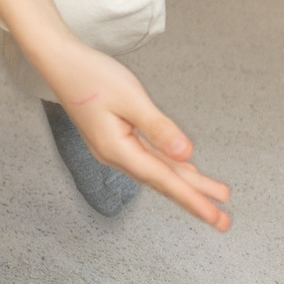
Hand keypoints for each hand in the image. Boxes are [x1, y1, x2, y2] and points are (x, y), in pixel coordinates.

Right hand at [35, 39, 231, 229]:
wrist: (60, 62)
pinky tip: (185, 172)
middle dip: (194, 200)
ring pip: (158, 172)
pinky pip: (149, 160)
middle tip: (223, 221)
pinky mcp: (116, 139)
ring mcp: (114, 149)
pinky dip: (170, 169)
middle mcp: (115, 156)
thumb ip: (159, 128)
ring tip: (215, 199)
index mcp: (118, 150)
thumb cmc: (91, 75)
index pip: (163, 179)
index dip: (192, 198)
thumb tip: (186, 154)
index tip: (215, 215)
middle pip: (162, 182)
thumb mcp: (131, 99)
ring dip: (186, 185)